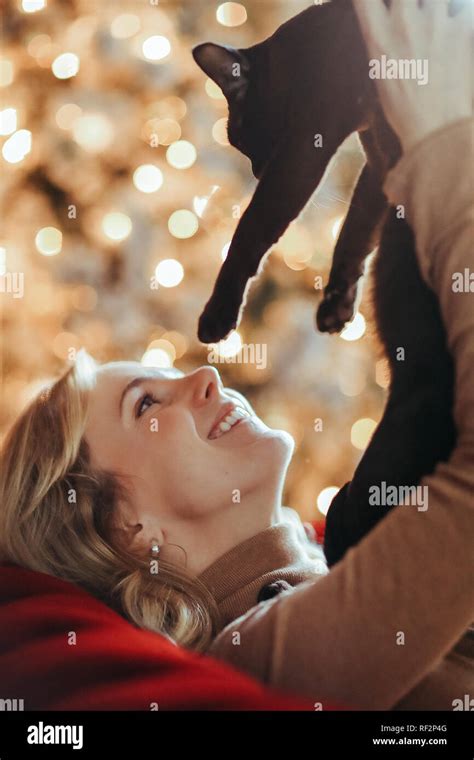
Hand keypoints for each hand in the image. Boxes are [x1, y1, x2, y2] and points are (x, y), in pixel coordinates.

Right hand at [353, 0, 471, 152]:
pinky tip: (456, 35)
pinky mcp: (462, 28)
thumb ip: (383, 40)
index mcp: (378, 37)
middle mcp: (404, 23)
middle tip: (413, 12)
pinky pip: (463, 8)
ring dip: (438, 9)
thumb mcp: (381, 75)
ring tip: (437, 27)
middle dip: (407, 0)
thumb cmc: (405, 110)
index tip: (377, 4)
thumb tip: (385, 25)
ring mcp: (435, 23)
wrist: (436, 130)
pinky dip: (461, 16)